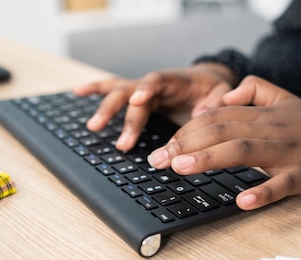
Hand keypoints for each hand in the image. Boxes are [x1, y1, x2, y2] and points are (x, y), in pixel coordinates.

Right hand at [72, 63, 236, 150]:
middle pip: (132, 93)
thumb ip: (215, 103)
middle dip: (121, 115)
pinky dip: (95, 90)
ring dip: (105, 109)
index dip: (146, 89)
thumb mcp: (223, 94)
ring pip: (119, 93)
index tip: (137, 100)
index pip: (156, 80)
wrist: (208, 82)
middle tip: (117, 139)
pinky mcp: (138, 97)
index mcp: (174, 80)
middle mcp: (154, 83)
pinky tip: (77, 92)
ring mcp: (143, 89)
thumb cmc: (214, 89)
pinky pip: (114, 91)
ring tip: (93, 126)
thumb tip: (200, 115)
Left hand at [147, 76, 300, 209]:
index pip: (215, 118)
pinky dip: (262, 192)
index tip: (163, 147)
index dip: (185, 131)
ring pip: (244, 150)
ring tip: (181, 168)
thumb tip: (217, 102)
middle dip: (185, 144)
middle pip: (222, 131)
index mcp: (262, 114)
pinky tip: (242, 201)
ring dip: (210, 158)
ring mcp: (288, 152)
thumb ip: (250, 91)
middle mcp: (271, 129)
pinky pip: (282, 183)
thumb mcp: (282, 97)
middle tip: (157, 161)